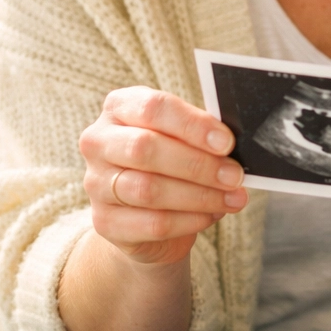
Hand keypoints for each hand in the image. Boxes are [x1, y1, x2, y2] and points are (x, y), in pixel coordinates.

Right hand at [79, 86, 247, 265]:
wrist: (145, 208)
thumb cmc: (171, 156)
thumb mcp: (183, 134)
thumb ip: (201, 131)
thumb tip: (233, 143)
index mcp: (120, 106)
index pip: (154, 108)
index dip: (192, 125)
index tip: (227, 142)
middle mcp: (99, 141)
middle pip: (146, 149)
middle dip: (198, 164)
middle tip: (234, 175)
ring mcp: (95, 183)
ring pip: (149, 189)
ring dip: (200, 195)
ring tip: (232, 197)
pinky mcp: (104, 222)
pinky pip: (152, 223)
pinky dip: (189, 220)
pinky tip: (213, 214)